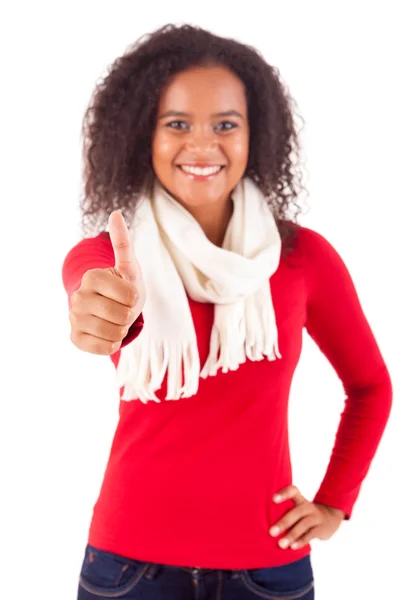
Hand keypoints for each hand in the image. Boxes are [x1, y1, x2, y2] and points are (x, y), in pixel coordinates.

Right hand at [69, 211, 145, 354]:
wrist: (112, 309)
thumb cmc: (124, 286)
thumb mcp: (129, 266)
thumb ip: (123, 243)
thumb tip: (115, 214)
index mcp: (91, 276)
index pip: (129, 295)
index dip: (136, 297)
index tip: (129, 294)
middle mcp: (78, 296)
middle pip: (122, 315)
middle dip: (130, 315)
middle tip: (122, 309)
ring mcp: (74, 318)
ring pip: (113, 333)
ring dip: (122, 330)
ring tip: (115, 321)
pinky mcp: (75, 338)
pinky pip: (103, 348)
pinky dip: (112, 344)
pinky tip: (107, 334)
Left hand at [269, 485, 344, 549]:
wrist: (330, 519)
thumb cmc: (304, 515)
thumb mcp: (297, 508)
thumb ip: (284, 511)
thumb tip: (260, 522)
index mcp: (300, 499)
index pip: (293, 491)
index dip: (284, 493)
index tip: (273, 499)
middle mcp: (308, 506)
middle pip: (297, 512)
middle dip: (283, 522)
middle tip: (271, 532)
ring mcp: (316, 517)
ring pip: (304, 524)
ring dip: (291, 534)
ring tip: (281, 544)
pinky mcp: (321, 529)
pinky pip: (311, 534)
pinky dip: (301, 541)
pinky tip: (293, 547)